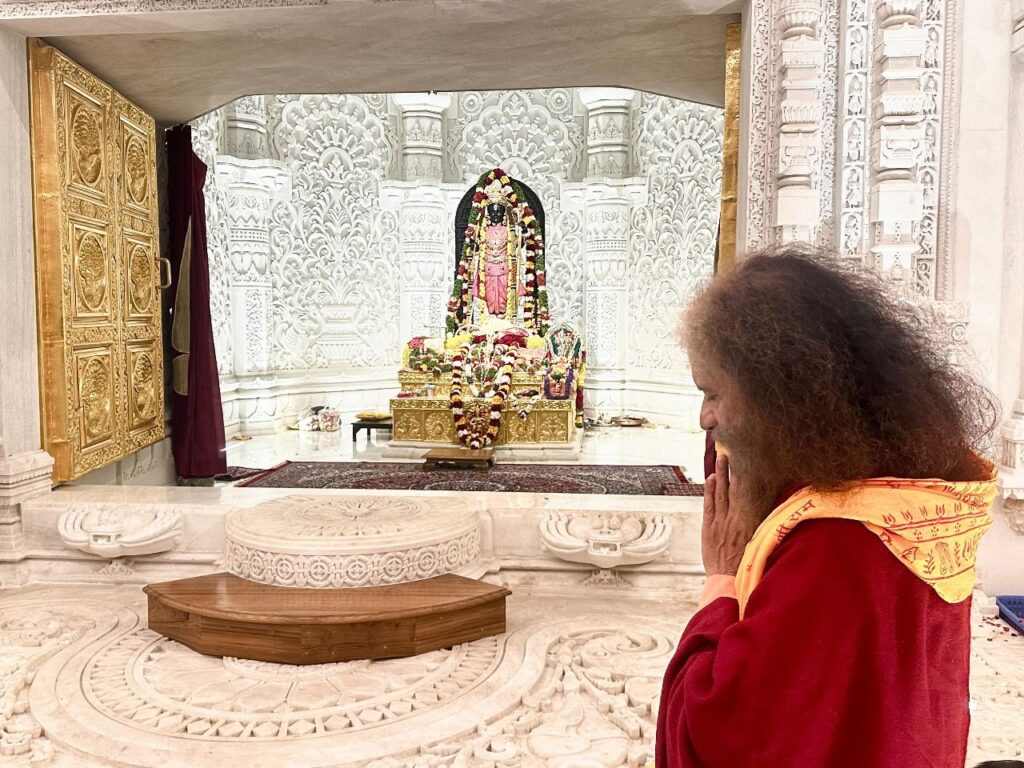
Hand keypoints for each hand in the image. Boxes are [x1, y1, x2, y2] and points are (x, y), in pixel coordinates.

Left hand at [702, 454, 757, 576]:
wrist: (728, 580)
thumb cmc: (747, 564)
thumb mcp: (760, 542)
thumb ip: (763, 523)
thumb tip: (770, 507)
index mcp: (750, 523)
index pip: (749, 495)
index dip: (747, 478)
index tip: (748, 462)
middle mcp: (735, 519)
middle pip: (733, 489)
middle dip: (731, 470)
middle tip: (730, 452)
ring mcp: (720, 523)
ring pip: (720, 494)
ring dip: (720, 476)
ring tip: (721, 459)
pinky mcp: (709, 528)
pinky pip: (709, 505)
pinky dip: (709, 491)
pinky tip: (710, 479)